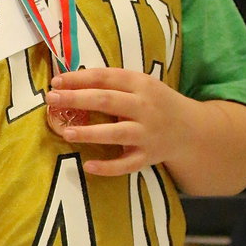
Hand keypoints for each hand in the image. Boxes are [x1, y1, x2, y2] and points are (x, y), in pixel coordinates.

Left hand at [46, 67, 187, 176]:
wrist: (192, 129)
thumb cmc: (156, 102)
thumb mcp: (140, 85)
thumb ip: (112, 82)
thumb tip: (70, 82)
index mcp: (140, 84)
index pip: (105, 78)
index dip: (79, 79)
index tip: (56, 82)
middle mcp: (144, 108)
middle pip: (107, 101)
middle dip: (77, 99)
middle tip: (52, 100)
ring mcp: (147, 134)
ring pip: (116, 133)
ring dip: (90, 133)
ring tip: (67, 132)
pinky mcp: (148, 157)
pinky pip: (126, 164)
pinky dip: (108, 167)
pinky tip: (88, 166)